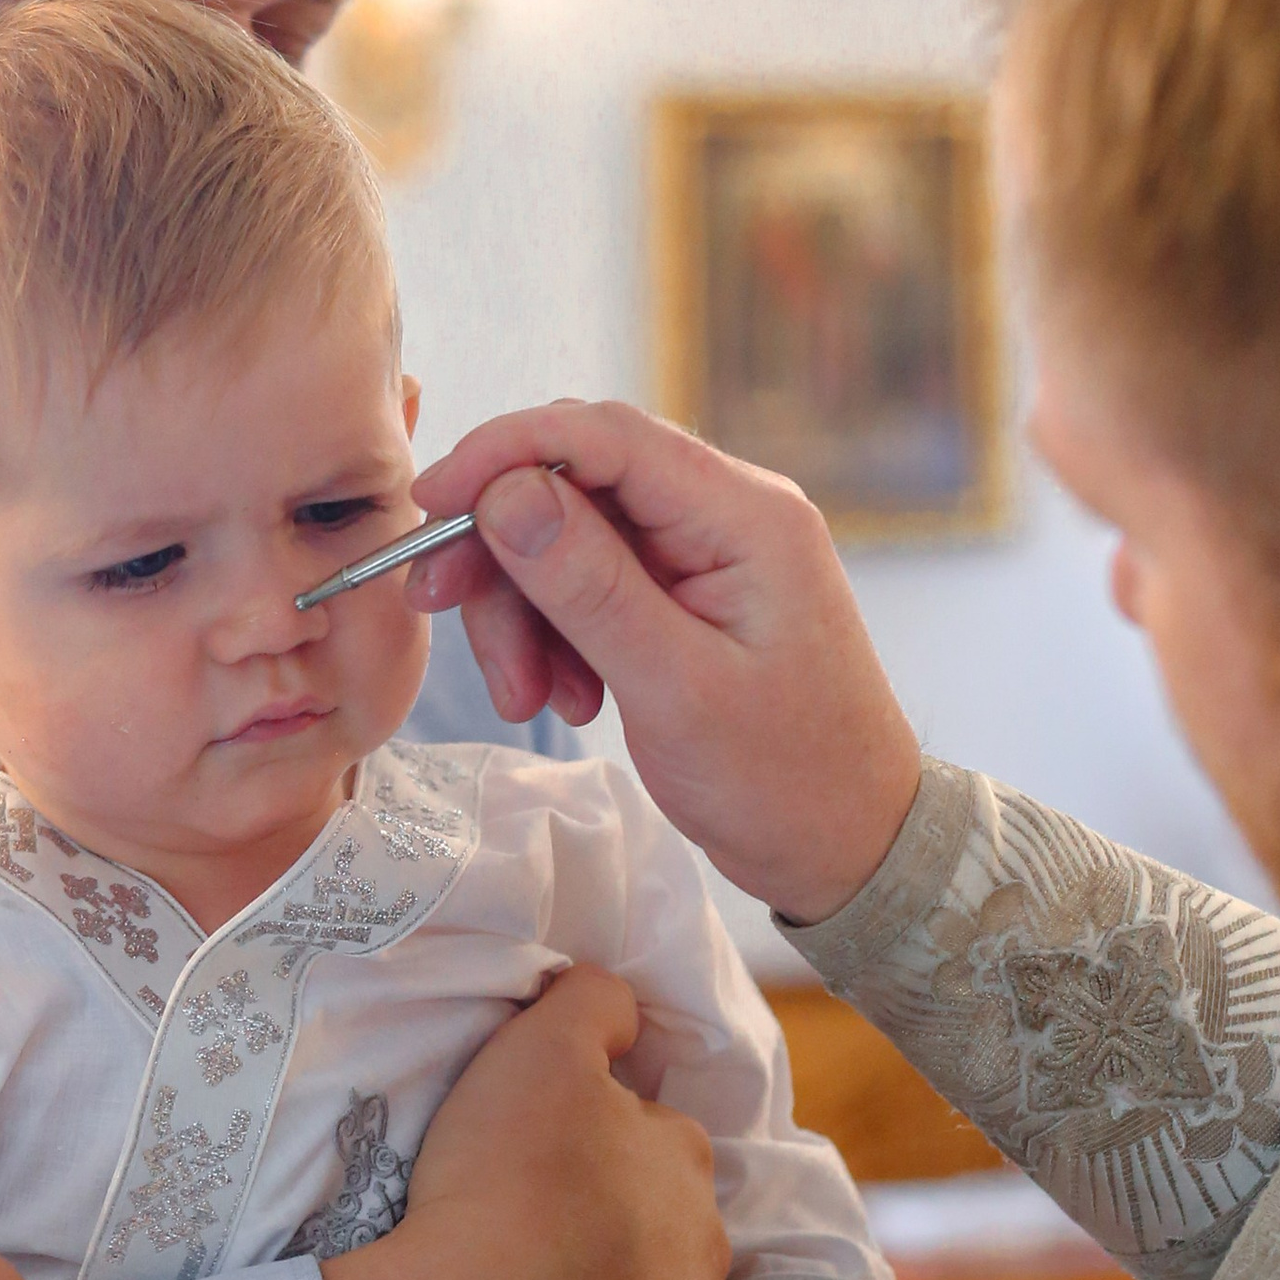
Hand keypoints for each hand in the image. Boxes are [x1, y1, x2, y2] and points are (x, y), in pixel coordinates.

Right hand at [320, 966, 726, 1279]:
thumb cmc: (498, 1183)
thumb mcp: (539, 1052)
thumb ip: (593, 1004)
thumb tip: (620, 1004)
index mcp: (689, 1159)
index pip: (645, 1125)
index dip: (586, 1127)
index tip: (528, 1148)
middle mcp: (706, 1250)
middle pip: (652, 1212)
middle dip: (606, 1210)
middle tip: (521, 1217)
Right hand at [405, 400, 921, 923]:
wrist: (850, 844)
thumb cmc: (785, 779)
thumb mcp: (675, 689)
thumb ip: (589, 587)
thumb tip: (505, 495)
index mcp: (745, 515)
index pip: (603, 435)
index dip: (503, 454)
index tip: (428, 506)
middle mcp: (728, 513)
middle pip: (575, 485)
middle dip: (504, 553)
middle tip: (443, 614)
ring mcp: (708, 554)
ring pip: (571, 539)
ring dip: (526, 612)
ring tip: (531, 699)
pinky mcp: (688, 595)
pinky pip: (593, 585)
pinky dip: (558, 637)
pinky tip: (571, 699)